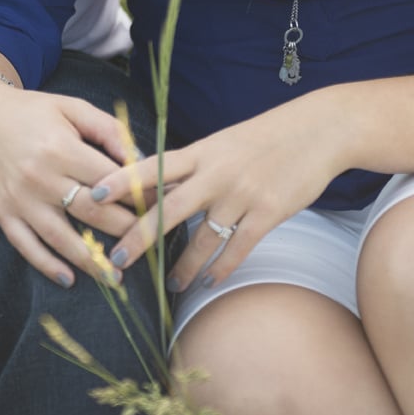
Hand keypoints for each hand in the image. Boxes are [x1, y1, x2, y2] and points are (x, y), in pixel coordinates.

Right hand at [0, 78, 140, 286]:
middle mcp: (40, 177)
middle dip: (124, 231)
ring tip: (116, 277)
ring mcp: (19, 199)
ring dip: (91, 261)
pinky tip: (69, 279)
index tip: (160, 208)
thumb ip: (108, 130)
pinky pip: (26, 245)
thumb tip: (140, 160)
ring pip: (61, 237)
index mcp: (60, 148)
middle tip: (149, 246)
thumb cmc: (30, 112)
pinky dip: (47, 265)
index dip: (138, 196)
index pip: (109, 181)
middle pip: (91, 213)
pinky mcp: (2, 213)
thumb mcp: (72, 108)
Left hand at [90, 105, 346, 291]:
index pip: (155, 166)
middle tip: (117, 260)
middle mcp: (217, 173)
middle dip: (139, 237)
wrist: (319, 130)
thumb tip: (158, 188)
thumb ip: (193, 165)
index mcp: (202, 151)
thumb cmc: (266, 136)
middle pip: (169, 208)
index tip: (95, 193)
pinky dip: (222, 268)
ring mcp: (242, 195)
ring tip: (172, 284)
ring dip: (185, 267)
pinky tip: (211, 281)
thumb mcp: (224, 142)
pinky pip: (238, 249)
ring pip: (204, 239)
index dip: (124, 179)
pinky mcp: (269, 213)